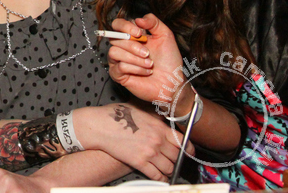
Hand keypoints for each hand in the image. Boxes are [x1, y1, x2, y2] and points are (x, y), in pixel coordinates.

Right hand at [74, 103, 192, 180]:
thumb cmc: (115, 115)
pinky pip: (157, 175)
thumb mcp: (139, 109)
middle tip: (174, 160)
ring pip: (169, 167)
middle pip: (177, 156)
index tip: (187, 152)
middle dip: (177, 159)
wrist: (99, 126)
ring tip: (166, 168)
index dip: (188, 149)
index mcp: (159, 127)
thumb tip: (163, 117)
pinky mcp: (139, 163)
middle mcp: (157, 141)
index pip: (183, 141)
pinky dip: (161, 178)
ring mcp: (149, 153)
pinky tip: (160, 176)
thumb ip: (154, 115)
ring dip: (169, 169)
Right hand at [108, 14, 193, 107]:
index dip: (125, 26)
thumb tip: (138, 19)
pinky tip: (146, 72)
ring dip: (134, 58)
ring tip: (149, 64)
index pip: (117, 24)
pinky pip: (119, 67)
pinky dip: (136, 69)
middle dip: (133, 46)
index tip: (139, 33)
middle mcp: (122, 46)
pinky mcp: (118, 74)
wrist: (172, 82)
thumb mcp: (165, 35)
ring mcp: (118, 60)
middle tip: (148, 53)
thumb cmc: (169, 60)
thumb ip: (153, 22)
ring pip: (114, 52)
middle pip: (114, 38)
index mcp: (131, 35)